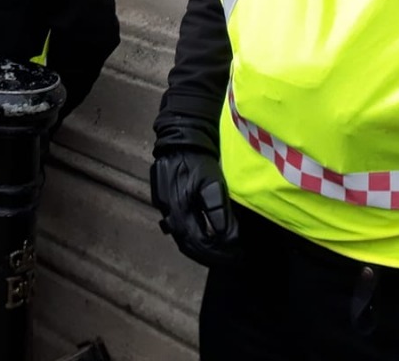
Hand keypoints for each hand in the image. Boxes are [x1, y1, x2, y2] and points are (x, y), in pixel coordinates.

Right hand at [150, 149, 240, 266]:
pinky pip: (177, 226)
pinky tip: (203, 233)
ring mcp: (163, 208)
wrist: (180, 141)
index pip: (199, 245)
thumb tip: (228, 238)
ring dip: (200, 247)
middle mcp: (168, 214)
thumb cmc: (198, 162)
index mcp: (180, 211)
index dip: (218, 254)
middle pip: (188, 246)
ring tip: (218, 249)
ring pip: (181, 238)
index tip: (235, 256)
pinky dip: (192, 235)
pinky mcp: (162, 201)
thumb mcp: (214, 186)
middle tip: (230, 257)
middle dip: (210, 255)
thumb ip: (219, 213)